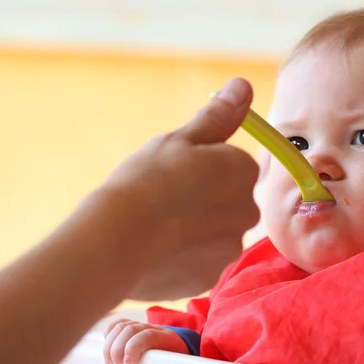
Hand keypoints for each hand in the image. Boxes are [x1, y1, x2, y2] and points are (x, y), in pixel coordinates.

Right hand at [91, 78, 259, 299]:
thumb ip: (218, 116)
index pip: (234, 167)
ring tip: (157, 228)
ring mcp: (229, 249)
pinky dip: (185, 257)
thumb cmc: (147, 180)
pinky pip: (201, 262)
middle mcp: (247, 212)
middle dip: (204, 200)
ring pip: (214, 233)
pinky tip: (158, 252)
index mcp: (243, 172)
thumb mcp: (181, 139)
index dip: (204, 169)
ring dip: (195, 230)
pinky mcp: (210, 278)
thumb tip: (244, 85)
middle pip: (229, 201)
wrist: (116, 240)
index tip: (177, 174)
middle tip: (165, 200)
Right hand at [102, 318, 188, 363]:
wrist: (180, 345)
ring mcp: (142, 325)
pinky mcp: (133, 326)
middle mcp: (153, 328)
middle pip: (130, 330)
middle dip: (118, 351)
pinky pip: (117, 324)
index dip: (134, 347)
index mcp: (167, 338)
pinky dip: (108, 335)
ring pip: (121, 327)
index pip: (147, 335)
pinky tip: (107, 350)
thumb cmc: (176, 361)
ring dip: (109, 347)